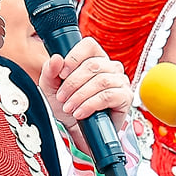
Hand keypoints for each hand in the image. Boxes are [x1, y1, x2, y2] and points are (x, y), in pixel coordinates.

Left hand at [39, 37, 131, 154]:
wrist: (76, 131)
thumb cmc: (67, 106)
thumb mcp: (51, 88)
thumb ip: (50, 71)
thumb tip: (56, 58)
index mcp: (94, 58)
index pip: (88, 45)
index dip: (74, 58)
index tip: (62, 74)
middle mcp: (110, 66)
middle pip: (93, 65)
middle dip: (72, 83)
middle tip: (62, 97)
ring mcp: (120, 81)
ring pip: (101, 81)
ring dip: (80, 96)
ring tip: (69, 107)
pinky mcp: (125, 97)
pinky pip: (108, 96)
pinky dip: (90, 105)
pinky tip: (80, 113)